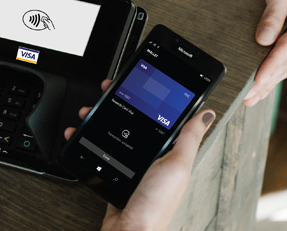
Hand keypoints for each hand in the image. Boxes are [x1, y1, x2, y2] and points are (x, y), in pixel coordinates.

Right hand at [64, 80, 215, 229]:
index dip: (151, 96)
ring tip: (89, 110)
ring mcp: (132, 164)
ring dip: (98, 116)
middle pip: (134, 120)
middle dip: (119, 102)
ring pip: (114, 131)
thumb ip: (189, 138)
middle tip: (108, 91)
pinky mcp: (113, 172)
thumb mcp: (177, 165)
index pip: (163, 115)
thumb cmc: (156, 205)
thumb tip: (207, 113)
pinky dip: (85, 138)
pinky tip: (80, 132)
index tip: (139, 81)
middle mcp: (152, 157)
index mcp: (171, 152)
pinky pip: (98, 148)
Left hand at [245, 0, 286, 105]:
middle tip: (246, 96)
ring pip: (285, 67)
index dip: (270, 66)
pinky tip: (261, 88)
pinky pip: (285, 63)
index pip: (286, 49)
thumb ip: (271, 16)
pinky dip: (273, 75)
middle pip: (285, 63)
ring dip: (268, 83)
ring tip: (250, 98)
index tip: (257, 80)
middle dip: (265, 81)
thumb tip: (262, 40)